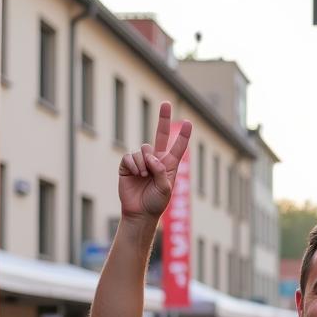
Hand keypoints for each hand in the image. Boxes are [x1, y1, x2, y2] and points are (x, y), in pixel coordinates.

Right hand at [118, 102, 191, 220]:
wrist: (139, 212)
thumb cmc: (156, 203)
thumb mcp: (166, 189)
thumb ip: (161, 171)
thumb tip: (151, 156)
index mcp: (169, 166)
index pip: (177, 148)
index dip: (183, 136)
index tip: (189, 123)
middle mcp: (155, 160)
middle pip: (160, 135)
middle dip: (163, 119)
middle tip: (166, 104)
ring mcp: (141, 161)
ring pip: (143, 149)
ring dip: (144, 163)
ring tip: (144, 176)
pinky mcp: (127, 165)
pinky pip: (130, 156)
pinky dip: (133, 164)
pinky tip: (135, 173)